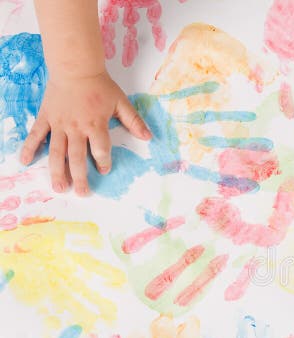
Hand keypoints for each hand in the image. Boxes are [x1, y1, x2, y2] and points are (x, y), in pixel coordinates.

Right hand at [20, 71, 150, 194]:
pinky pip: (36, 135)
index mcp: (95, 125)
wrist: (75, 67)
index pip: (100, 149)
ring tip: (59, 187)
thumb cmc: (100, 86)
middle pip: (77, 157)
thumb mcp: (121, 102)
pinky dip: (29, 148)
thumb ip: (133, 121)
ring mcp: (59, 124)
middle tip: (81, 193)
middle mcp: (76, 128)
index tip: (104, 169)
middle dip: (80, 177)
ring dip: (57, 171)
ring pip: (57, 152)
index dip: (104, 161)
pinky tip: (25, 161)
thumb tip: (148, 137)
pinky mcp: (46, 117)